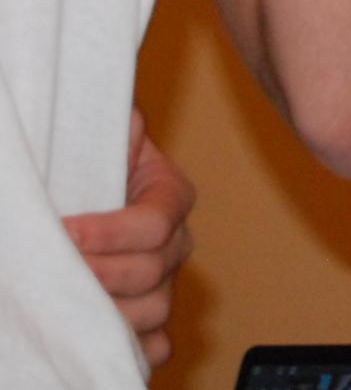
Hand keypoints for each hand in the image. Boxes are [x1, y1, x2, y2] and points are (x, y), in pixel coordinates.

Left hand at [63, 108, 194, 367]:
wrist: (75, 189)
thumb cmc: (83, 160)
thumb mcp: (100, 134)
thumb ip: (119, 126)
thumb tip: (127, 123)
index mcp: (170, 194)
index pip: (155, 224)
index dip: (109, 232)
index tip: (64, 230)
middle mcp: (174, 242)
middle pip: (154, 273)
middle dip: (99, 274)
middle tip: (54, 268)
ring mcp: (163, 281)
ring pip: (155, 310)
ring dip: (109, 313)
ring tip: (67, 303)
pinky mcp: (146, 314)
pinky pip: (158, 343)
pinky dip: (137, 349)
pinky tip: (104, 341)